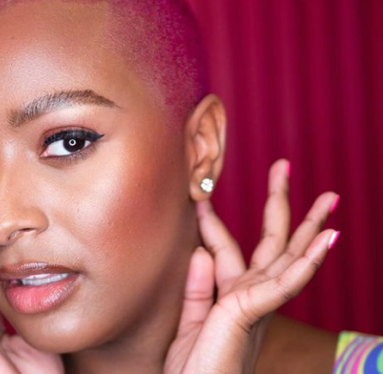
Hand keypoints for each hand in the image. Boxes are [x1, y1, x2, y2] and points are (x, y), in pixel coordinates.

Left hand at [163, 159, 339, 373]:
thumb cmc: (194, 372)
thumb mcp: (190, 324)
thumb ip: (198, 288)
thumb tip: (199, 250)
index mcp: (234, 299)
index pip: (226, 251)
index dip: (213, 224)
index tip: (199, 199)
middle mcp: (251, 298)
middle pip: (271, 244)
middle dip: (280, 205)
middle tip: (284, 167)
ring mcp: (257, 305)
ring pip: (289, 258)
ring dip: (310, 227)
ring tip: (329, 199)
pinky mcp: (254, 313)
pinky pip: (286, 283)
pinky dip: (308, 261)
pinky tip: (328, 239)